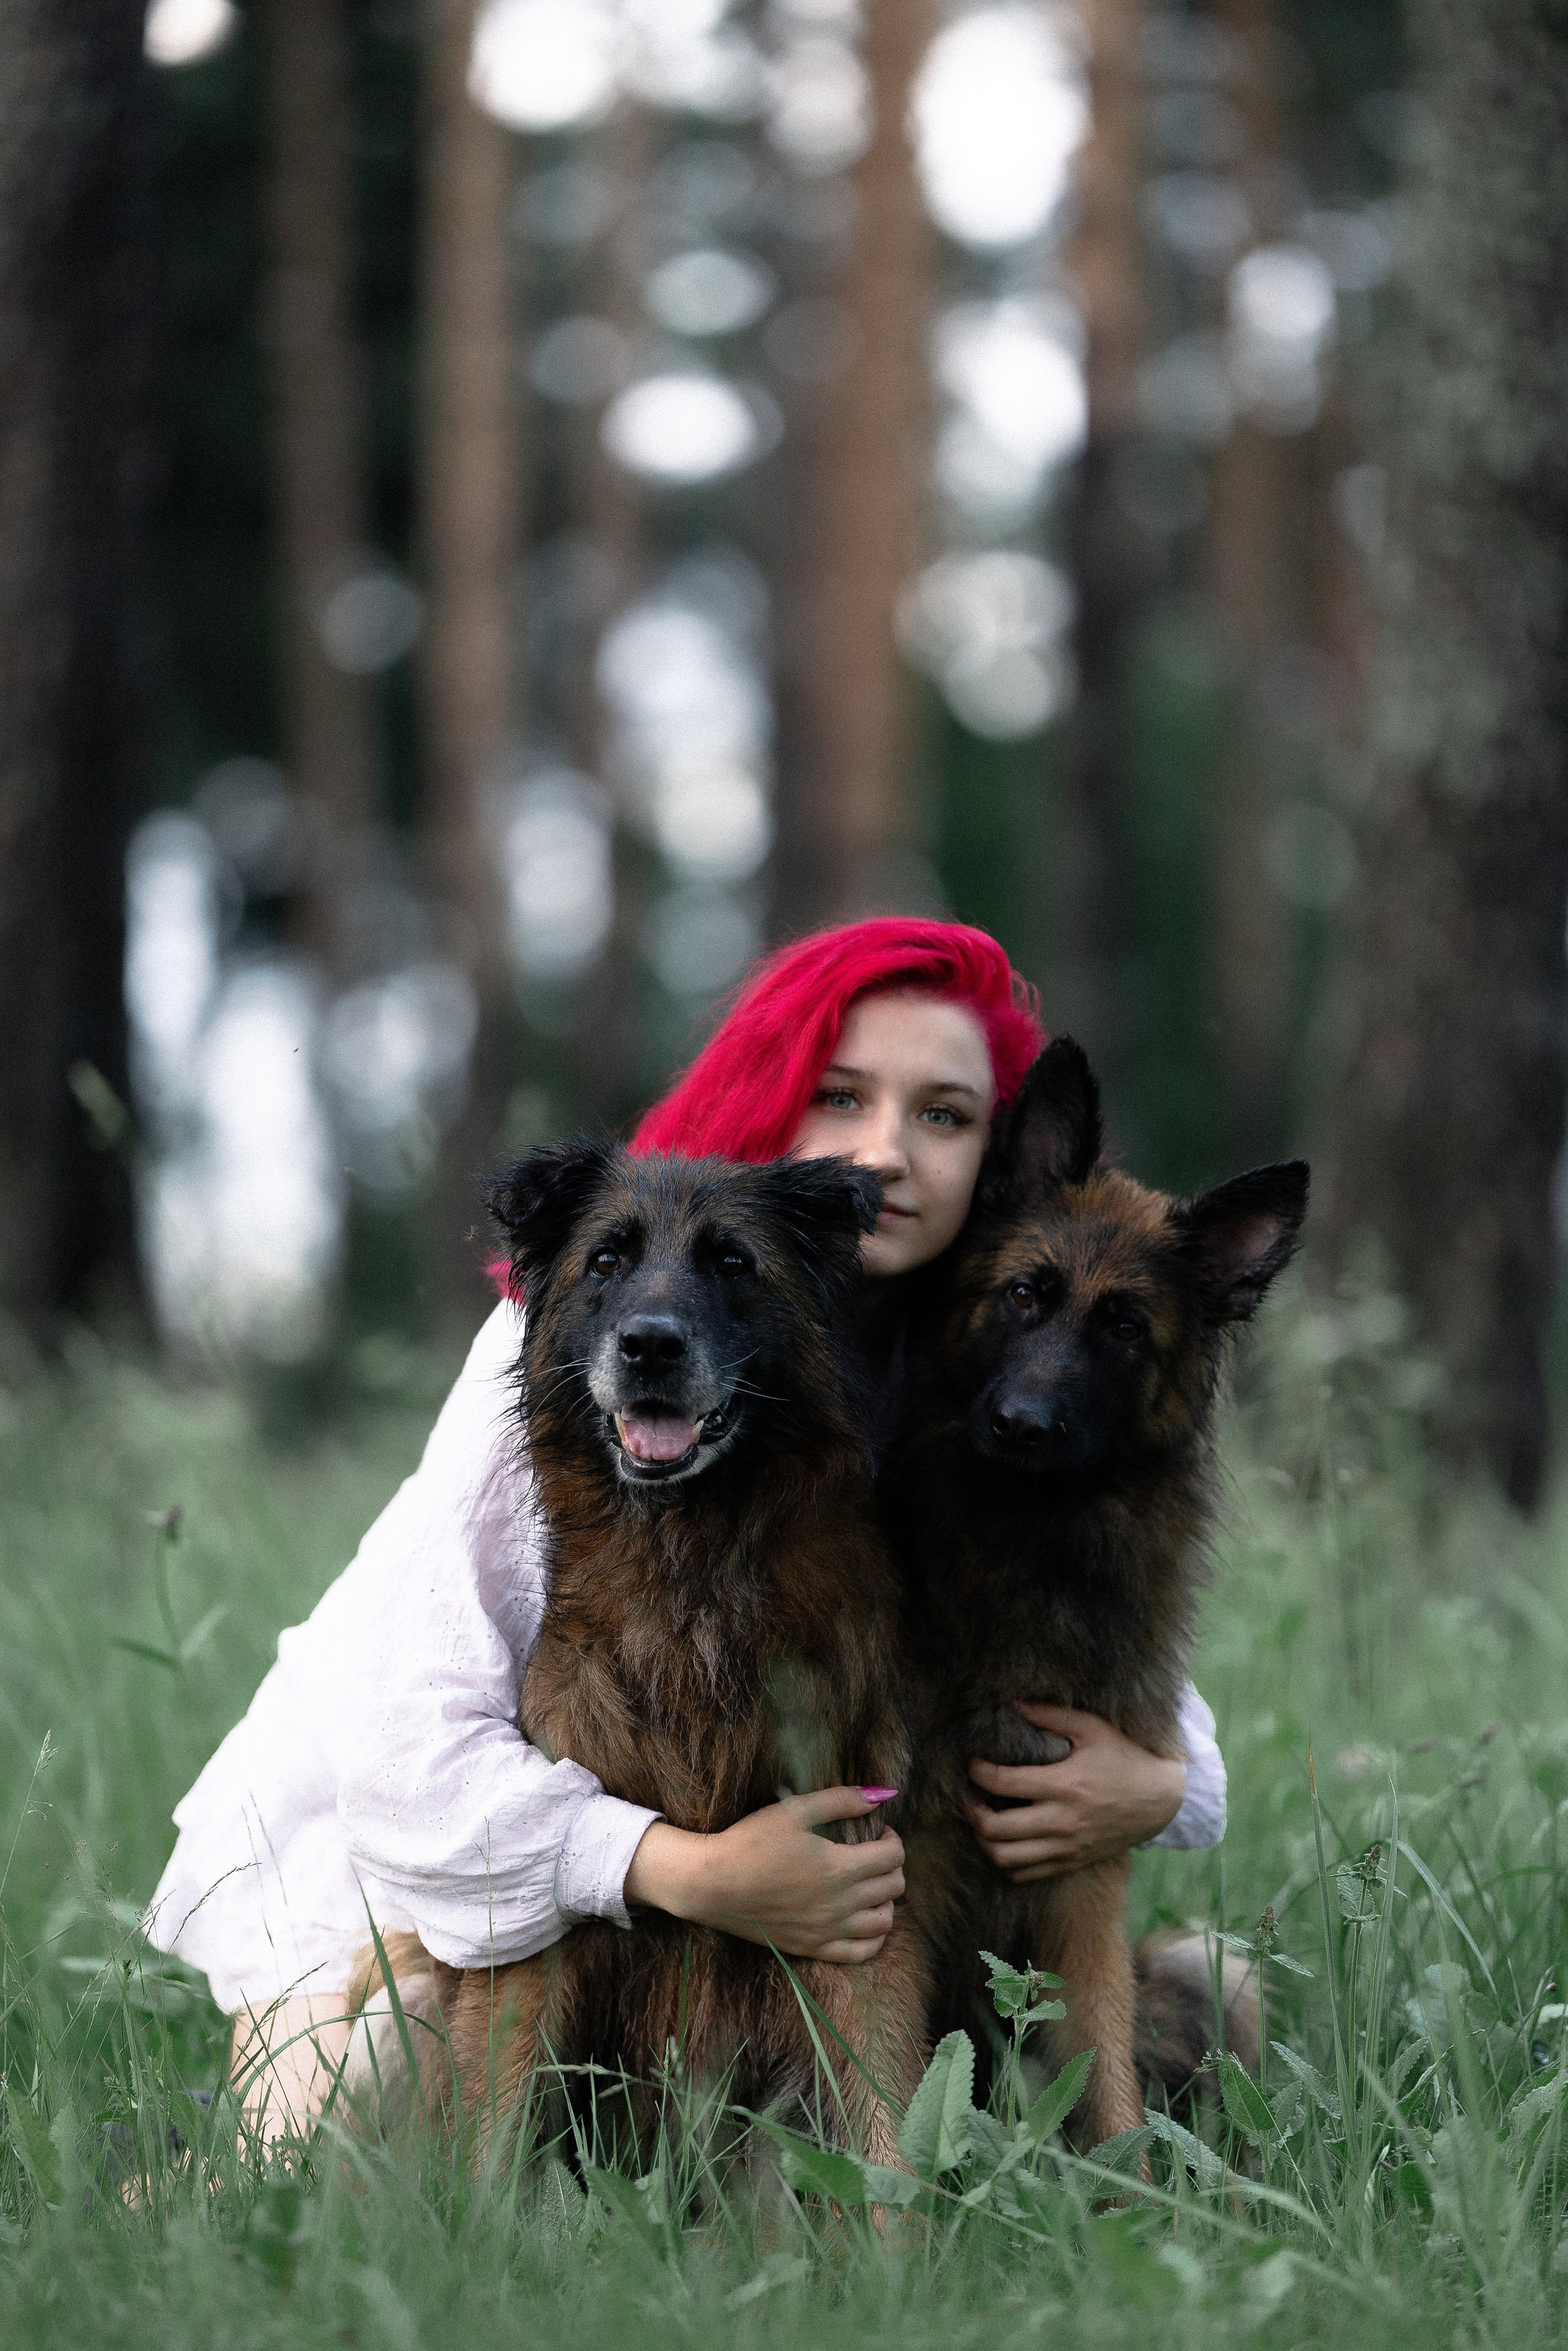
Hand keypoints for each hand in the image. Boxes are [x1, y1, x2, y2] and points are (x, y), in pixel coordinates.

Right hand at [623, 1787, 904, 1962]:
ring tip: (870, 1885)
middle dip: (891, 1865)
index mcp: (840, 1868)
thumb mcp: (795, 1811)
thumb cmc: (750, 1841)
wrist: (711, 1883)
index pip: (893, 1856)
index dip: (892, 1838)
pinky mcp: (812, 1948)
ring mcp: (827, 1931)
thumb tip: (883, 1794)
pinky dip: (873, 1938)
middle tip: (873, 1853)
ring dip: (886, 1901)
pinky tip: (863, 1920)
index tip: (878, 1830)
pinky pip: (860, 1953)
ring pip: (883, 1923)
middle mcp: (840, 1904)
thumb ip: (842, 1800)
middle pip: (893, 1887)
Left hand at [965, 1702, 1184, 1883]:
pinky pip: (1025, 1874)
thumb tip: (1012, 1701)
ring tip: (983, 1818)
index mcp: (1064, 1785)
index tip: (973, 1762)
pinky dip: (1006, 1860)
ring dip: (984, 1840)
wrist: (1163, 1800)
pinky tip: (1005, 1839)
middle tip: (970, 1793)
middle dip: (971, 1810)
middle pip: (994, 1829)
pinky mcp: (1072, 1862)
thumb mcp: (1093, 1728)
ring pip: (1005, 1858)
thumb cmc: (1126, 1757)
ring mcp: (1066, 1847)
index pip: (1002, 1783)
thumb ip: (1050, 1715)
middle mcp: (1062, 1821)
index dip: (977, 1772)